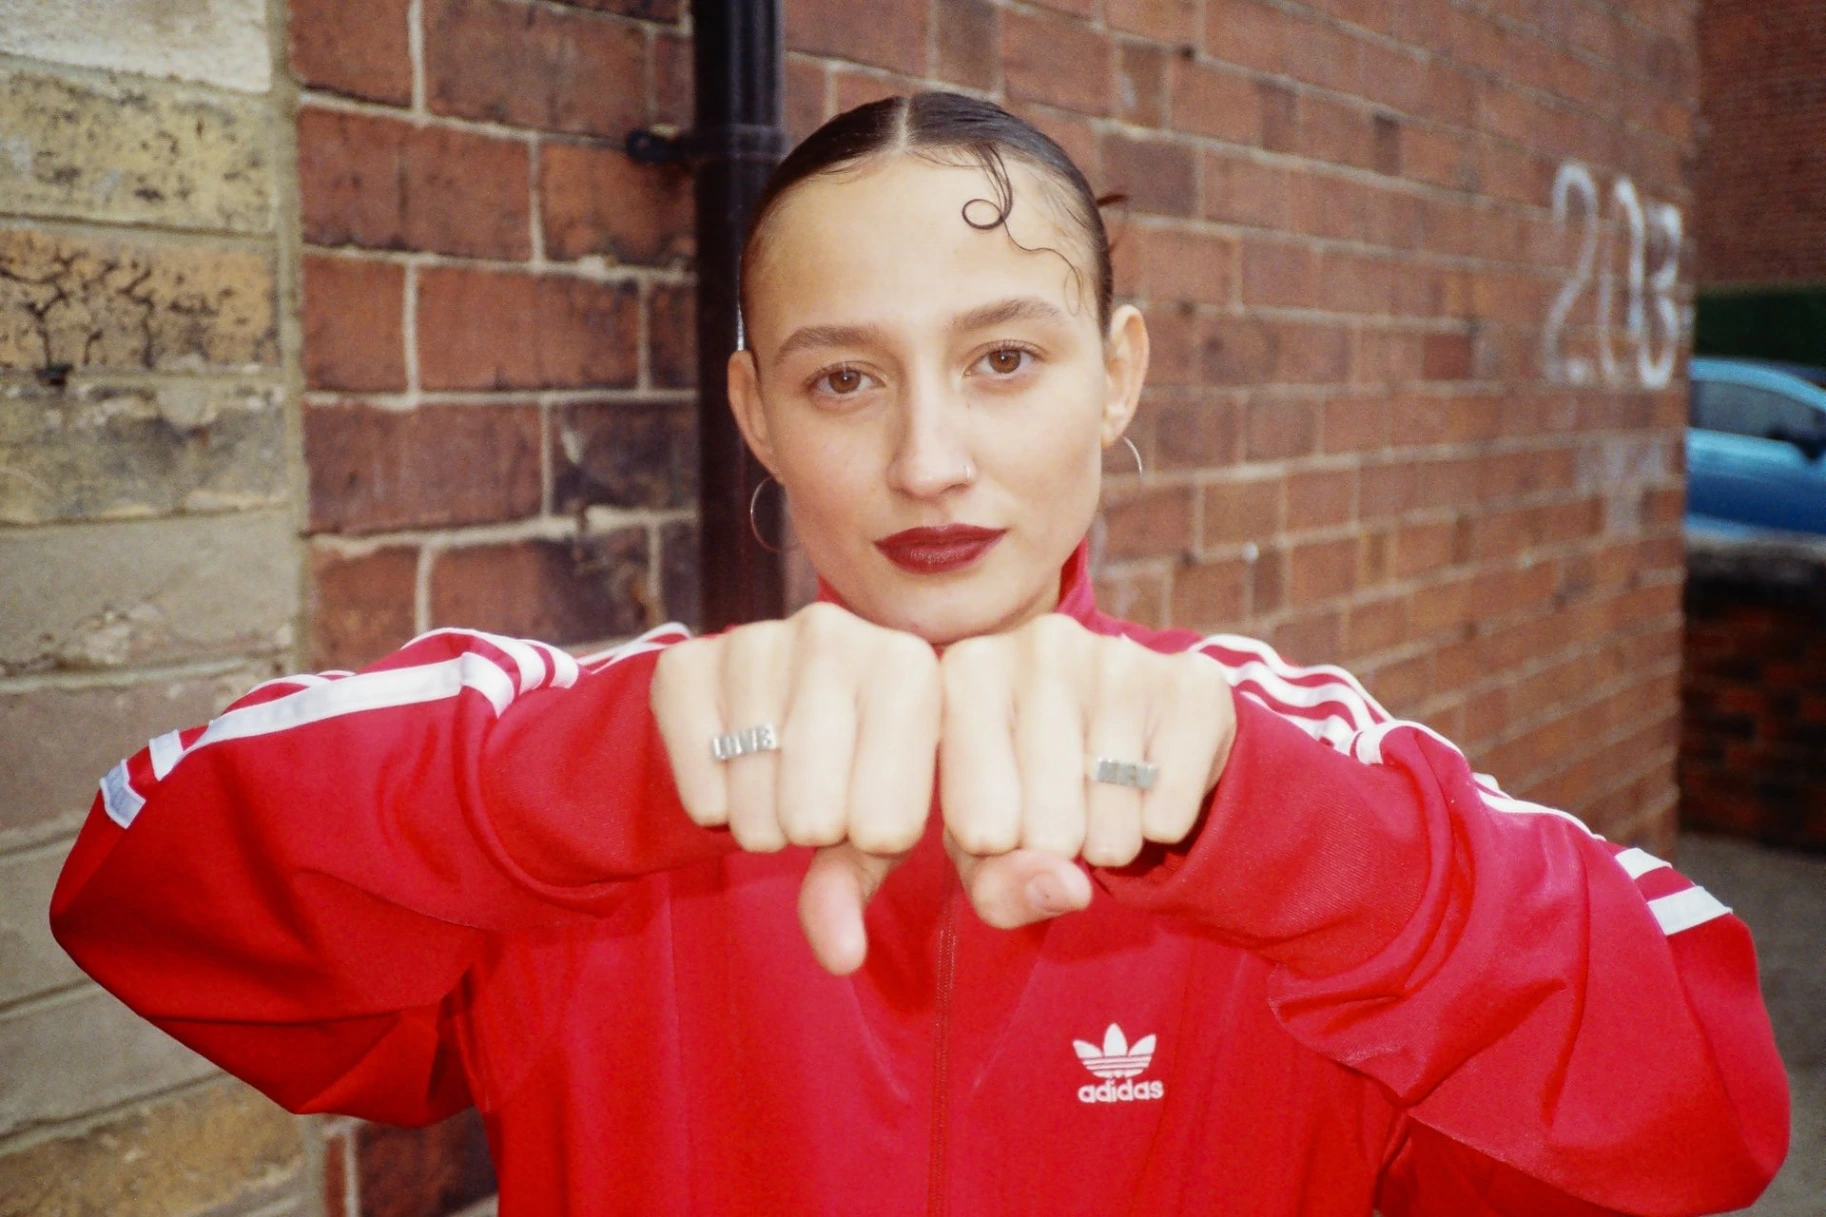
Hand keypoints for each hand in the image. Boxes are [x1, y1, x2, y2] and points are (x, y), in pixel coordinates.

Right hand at [651, 602, 940, 974]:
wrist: (754, 712)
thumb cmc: (847, 773)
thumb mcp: (877, 828)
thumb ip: (859, 889)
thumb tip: (840, 957)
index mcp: (912, 669)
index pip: (891, 824)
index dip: (873, 840)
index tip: (870, 809)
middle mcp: (836, 634)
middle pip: (816, 819)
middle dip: (811, 834)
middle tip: (814, 800)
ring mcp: (755, 640)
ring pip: (754, 806)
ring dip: (760, 823)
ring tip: (776, 788)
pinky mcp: (683, 662)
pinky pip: (697, 787)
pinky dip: (709, 804)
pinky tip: (730, 772)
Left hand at [938, 614, 1235, 927]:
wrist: (1126, 729)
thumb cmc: (1026, 785)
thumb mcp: (985, 841)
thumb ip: (998, 886)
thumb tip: (1067, 888)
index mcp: (965, 673)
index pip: (978, 830)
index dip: (999, 853)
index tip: (1000, 817)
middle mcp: (1038, 644)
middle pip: (1048, 832)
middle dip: (1060, 850)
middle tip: (1062, 809)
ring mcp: (1117, 656)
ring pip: (1112, 829)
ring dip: (1111, 842)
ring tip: (1102, 795)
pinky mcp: (1188, 683)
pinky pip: (1169, 817)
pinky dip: (1161, 826)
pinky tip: (1148, 779)